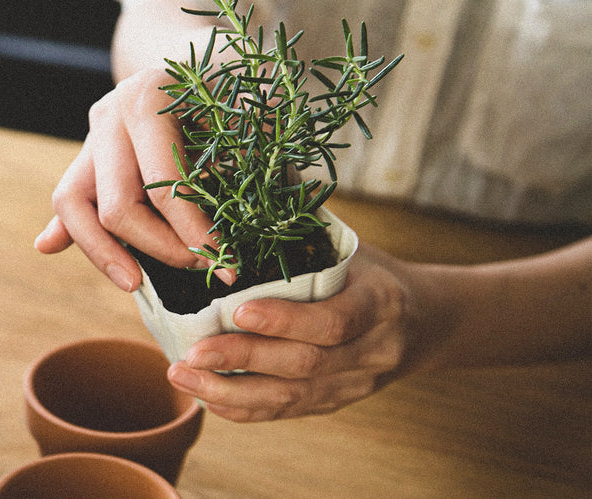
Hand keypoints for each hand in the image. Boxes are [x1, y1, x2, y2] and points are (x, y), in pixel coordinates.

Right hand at [35, 69, 234, 290]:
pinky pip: (68, 200)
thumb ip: (246, 156)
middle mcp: (109, 117)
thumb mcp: (245, 109)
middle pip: (116, 206)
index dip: (193, 234)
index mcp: (146, 101)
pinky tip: (48, 247)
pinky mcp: (86, 156)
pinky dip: (63, 227)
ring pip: (73, 205)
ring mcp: (91, 136)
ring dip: (101, 252)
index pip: (163, 188)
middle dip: (159, 248)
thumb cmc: (228, 86)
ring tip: (134, 284)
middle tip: (199, 267)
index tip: (224, 264)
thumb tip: (250, 216)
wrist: (195, 55)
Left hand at [165, 244, 440, 421]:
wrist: (425, 323)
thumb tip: (244, 193)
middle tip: (191, 352)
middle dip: (242, 359)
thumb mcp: (351, 248)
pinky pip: (285, 412)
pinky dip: (242, 407)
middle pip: (305, 364)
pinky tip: (204, 396)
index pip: (335, 320)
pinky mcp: (334, 404)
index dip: (286, 320)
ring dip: (229, 391)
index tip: (237, 311)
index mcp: (381, 303)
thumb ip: (304, 231)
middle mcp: (372, 351)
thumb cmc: (370, 273)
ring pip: (290, 398)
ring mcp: (354, 384)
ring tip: (182, 376)